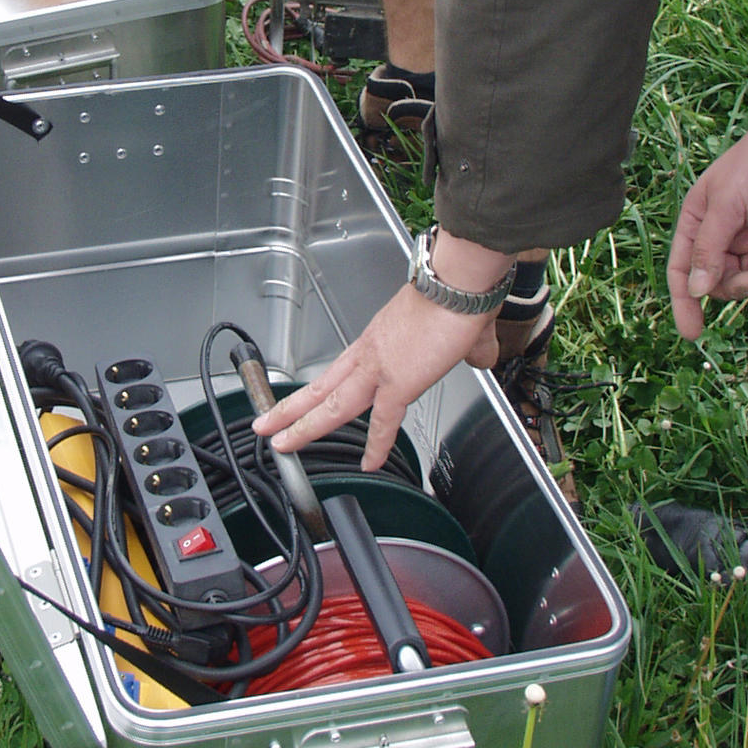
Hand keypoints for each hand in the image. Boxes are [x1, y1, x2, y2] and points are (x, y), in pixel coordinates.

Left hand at [251, 285, 495, 470]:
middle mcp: (370, 353)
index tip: (310, 403)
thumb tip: (481, 355)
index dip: (323, 389)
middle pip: (321, 387)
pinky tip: (368, 464)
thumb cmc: (457, 295)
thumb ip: (468, 346)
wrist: (458, 284)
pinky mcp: (399, 383)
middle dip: (290, 408)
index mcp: (378, 340)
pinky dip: (376, 445)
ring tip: (281, 442)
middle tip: (266, 424)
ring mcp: (379, 369)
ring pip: (331, 404)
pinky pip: (384, 422)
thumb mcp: (457, 326)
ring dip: (303, 424)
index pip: (342, 371)